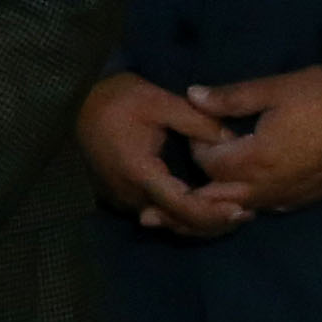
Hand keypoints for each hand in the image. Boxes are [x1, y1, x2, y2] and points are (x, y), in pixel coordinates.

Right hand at [77, 69, 246, 236]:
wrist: (75, 101)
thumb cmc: (117, 99)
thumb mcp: (160, 101)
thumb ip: (199, 121)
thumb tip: (235, 140)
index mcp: (140, 172)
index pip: (181, 205)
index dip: (212, 212)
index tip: (242, 209)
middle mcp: (130, 193)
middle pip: (177, 222)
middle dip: (212, 222)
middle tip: (247, 214)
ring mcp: (122, 198)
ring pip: (167, 222)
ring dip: (198, 221)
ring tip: (231, 212)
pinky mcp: (120, 196)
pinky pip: (155, 214)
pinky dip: (181, 215)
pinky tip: (203, 206)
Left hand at [188, 65, 321, 215]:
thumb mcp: (277, 89)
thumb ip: (231, 98)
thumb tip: (192, 96)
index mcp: (256, 161)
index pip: (207, 164)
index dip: (197, 146)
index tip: (199, 129)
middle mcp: (269, 188)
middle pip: (217, 198)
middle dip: (198, 185)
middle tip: (188, 173)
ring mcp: (290, 198)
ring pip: (242, 208)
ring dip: (221, 198)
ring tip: (213, 181)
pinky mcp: (309, 200)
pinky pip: (268, 207)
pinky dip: (249, 202)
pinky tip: (247, 189)